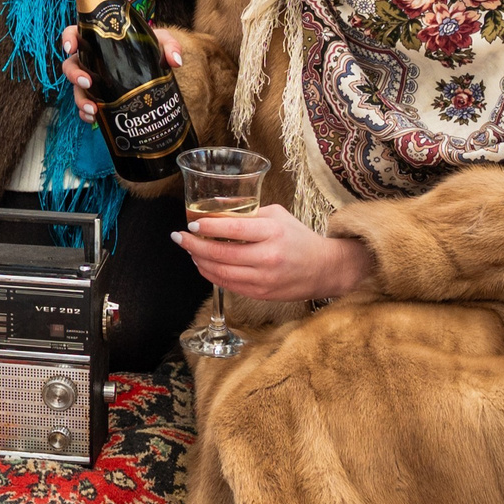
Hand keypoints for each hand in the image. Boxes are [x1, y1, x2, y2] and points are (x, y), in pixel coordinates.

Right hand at [59, 22, 184, 122]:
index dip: (68, 38)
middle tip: (88, 82)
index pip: (76, 34)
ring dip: (81, 99)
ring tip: (94, 109)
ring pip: (76, 89)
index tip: (71, 47)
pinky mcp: (98, 97)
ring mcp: (92, 80)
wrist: (154, 68)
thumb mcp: (161, 41)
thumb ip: (169, 45)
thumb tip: (175, 62)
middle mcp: (91, 60)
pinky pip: (85, 107)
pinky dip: (86, 114)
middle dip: (74, 75)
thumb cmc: (151, 48)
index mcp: (99, 42)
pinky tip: (95, 119)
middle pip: (70, 66)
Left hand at [173, 203, 373, 300]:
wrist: (324, 268)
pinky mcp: (260, 293)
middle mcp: (267, 257)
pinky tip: (203, 264)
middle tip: (179, 237)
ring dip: (199, 261)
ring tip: (189, 250)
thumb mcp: (277, 216)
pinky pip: (228, 285)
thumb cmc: (298, 238)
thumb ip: (248, 213)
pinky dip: (211, 274)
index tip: (192, 223)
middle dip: (194, 245)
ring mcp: (263, 278)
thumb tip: (215, 210)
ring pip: (220, 272)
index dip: (208, 227)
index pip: (232, 230)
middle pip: (220, 253)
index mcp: (272, 232)